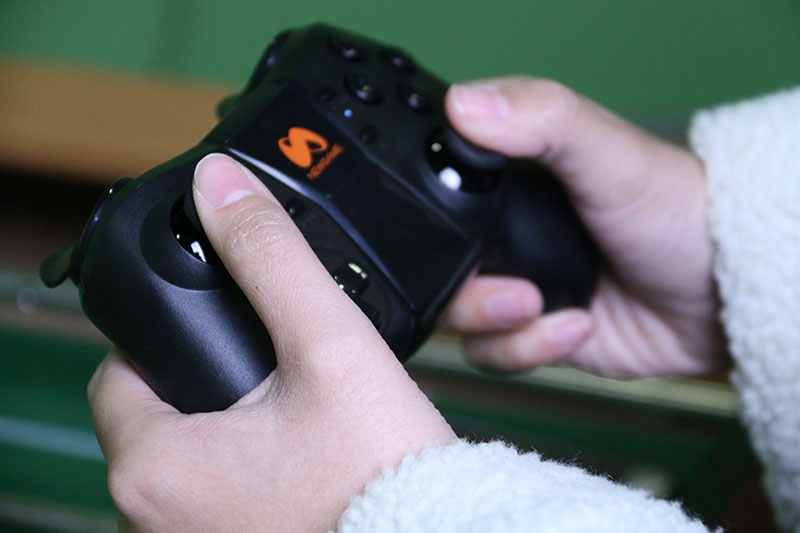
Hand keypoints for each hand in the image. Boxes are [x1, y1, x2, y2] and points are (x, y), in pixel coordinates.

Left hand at [88, 154, 454, 530]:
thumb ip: (271, 256)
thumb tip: (222, 185)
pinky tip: (295, 462)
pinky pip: (213, 503)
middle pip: (152, 417)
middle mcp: (150, 523)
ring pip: (186, 463)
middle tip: (268, 372)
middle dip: (202, 383)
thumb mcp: (329, 346)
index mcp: (155, 469)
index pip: (119, 372)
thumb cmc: (384, 472)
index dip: (168, 337)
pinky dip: (243, 477)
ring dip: (223, 433)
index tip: (220, 329)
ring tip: (289, 416)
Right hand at [441, 77, 726, 376]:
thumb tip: (464, 104)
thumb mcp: (607, 151)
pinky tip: (578, 326)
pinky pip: (494, 354)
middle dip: (467, 295)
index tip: (459, 238)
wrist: (718, 293)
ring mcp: (512, 284)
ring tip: (544, 309)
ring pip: (455, 320)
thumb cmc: (674, 209)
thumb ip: (542, 119)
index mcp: (505, 181)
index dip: (429, 222)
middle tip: (519, 294)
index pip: (431, 197)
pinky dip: (529, 348)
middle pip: (432, 269)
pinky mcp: (528, 331)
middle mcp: (501, 234)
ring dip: (497, 325)